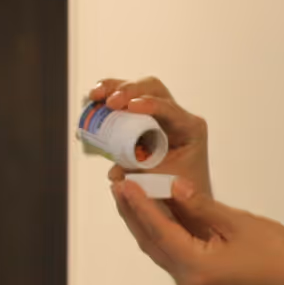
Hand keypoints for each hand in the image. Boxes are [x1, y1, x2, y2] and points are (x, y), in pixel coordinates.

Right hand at [85, 76, 210, 198]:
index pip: (170, 109)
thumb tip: (114, 173)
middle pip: (153, 88)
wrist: (182, 196)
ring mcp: (160, 113)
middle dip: (129, 90)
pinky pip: (126, 100)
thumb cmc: (177, 190)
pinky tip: (93, 101)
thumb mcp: (161, 182)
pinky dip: (109, 97)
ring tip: (94, 97)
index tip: (130, 106)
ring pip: (138, 89)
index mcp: (190, 129)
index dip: (150, 104)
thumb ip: (139, 175)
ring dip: (114, 88)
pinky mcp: (144, 116)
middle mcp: (177, 116)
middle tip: (109, 102)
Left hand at [111, 176, 283, 284]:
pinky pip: (173, 254)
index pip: (159, 230)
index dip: (139, 205)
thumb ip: (203, 206)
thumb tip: (174, 186)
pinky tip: (158, 216)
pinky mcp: (204, 280)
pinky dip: (161, 234)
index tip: (124, 183)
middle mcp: (189, 278)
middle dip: (133, 214)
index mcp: (196, 265)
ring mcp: (195, 282)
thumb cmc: (279, 255)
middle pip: (151, 242)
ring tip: (130, 197)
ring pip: (159, 249)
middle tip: (117, 185)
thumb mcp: (240, 224)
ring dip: (143, 224)